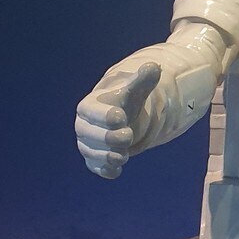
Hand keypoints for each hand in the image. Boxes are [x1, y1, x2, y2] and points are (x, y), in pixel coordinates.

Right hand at [75, 62, 160, 178]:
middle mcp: (83, 126)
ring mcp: (87, 144)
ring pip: (92, 153)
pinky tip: (117, 170)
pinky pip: (96, 168)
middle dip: (108, 137)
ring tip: (124, 154)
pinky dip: (106, 171)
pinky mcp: (94, 160)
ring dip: (109, 155)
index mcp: (89, 106)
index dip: (104, 115)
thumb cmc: (125, 102)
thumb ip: (143, 80)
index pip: (91, 111)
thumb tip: (154, 67)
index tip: (121, 117)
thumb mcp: (134, 90)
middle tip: (128, 136)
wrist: (120, 118)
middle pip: (89, 134)